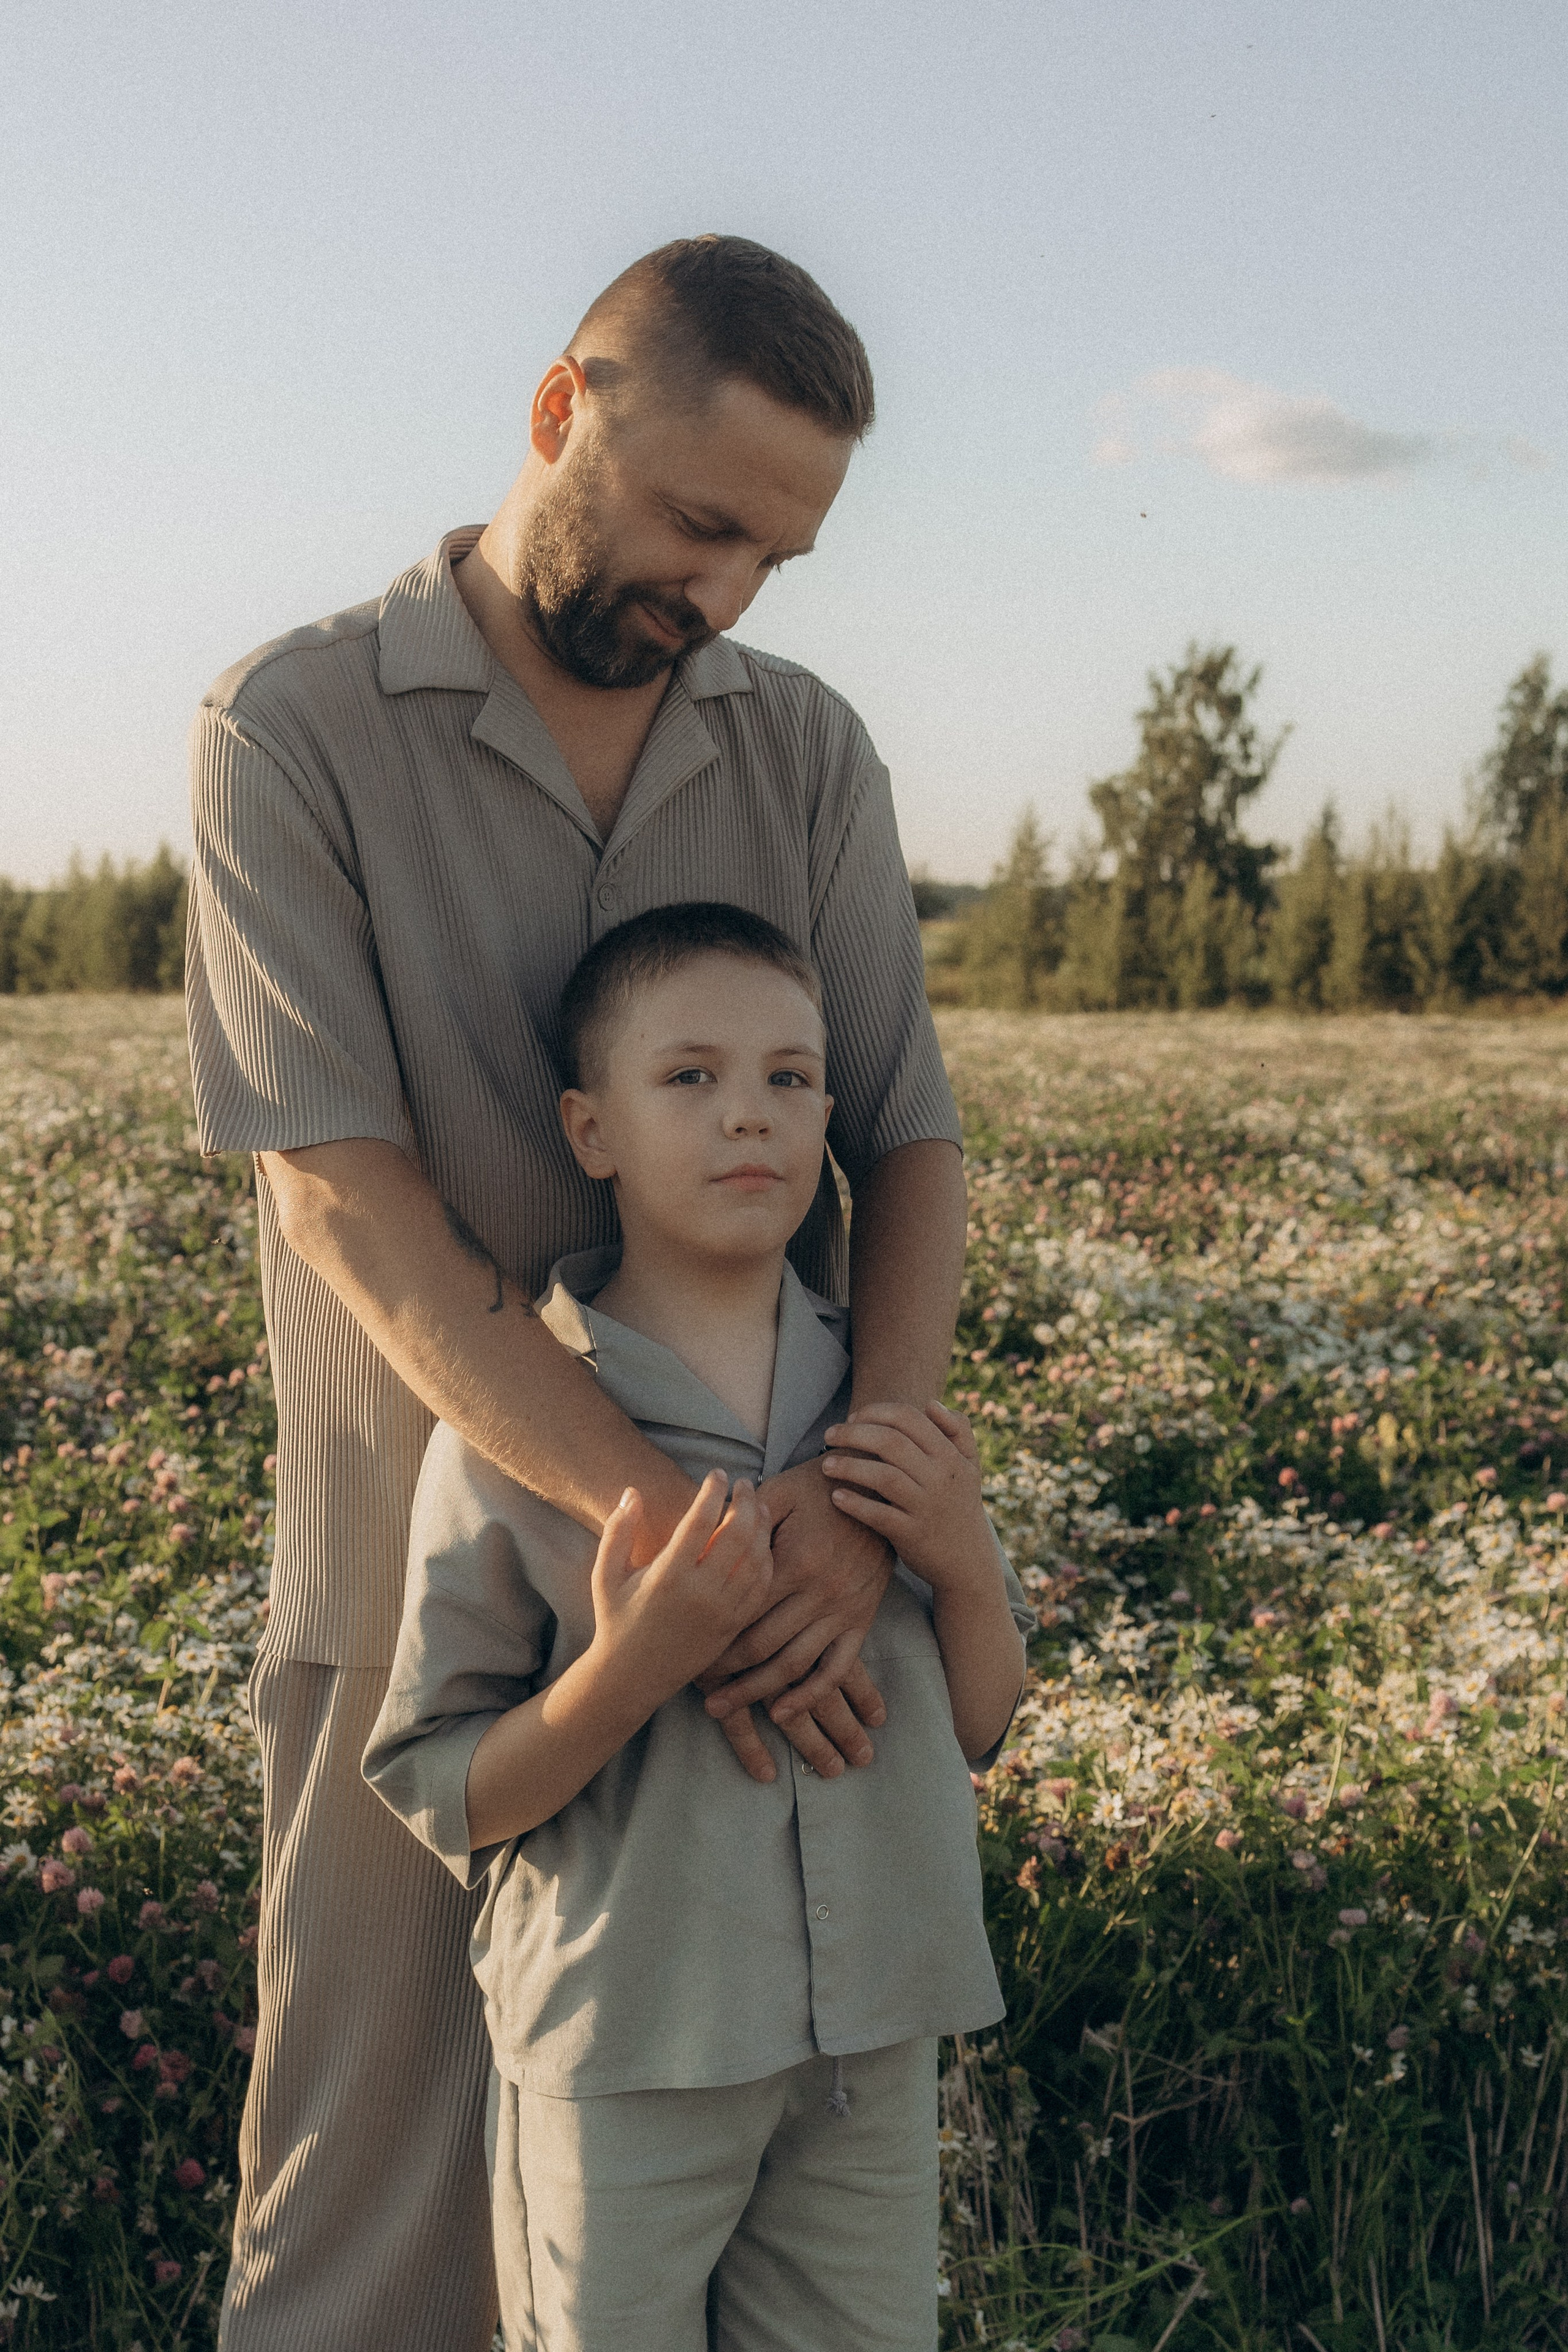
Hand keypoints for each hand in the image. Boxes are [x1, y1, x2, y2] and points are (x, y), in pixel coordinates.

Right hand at [591, 1474, 773, 1712]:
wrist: (632, 1677)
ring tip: (758, 1505)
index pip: (700, 1521)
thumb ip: (618, 1531)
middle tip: (744, 1484)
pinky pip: (761, 1587)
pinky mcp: (733, 1627)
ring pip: (756, 1559)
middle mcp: (700, 1593)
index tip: (716, 1473)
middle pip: (737, 1534)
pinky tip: (762, 1542)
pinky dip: (766, 1559)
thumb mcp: (605, 1575)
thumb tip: (632, 1491)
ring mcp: (721, 1612)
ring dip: (761, 1527)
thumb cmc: (615, 1621)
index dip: (712, 1491)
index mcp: (668, 1576)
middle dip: (745, 1502)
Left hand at [698, 1459, 890, 1781]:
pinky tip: (783, 1713)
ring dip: (758, 1691)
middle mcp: (819, 1594)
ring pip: (794, 1665)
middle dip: (726, 1672)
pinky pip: (837, 1668)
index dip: (712, 1634)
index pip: (743, 1610)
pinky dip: (810, 1695)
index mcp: (795, 1562)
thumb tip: (704, 1539)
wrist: (880, 1490)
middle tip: (695, 1690)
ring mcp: (842, 1611)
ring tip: (723, 1707)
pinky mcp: (861, 1621)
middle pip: (762, 1645)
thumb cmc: (819, 1487)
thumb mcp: (779, 1492)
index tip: (686, 1649)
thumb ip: (744, 1518)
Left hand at [821, 1401, 994, 1590]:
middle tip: (829, 1435)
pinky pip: (880, 1516)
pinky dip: (856, 1505)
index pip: (908, 1418)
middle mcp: (940, 1478)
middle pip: (891, 1442)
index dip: (875, 1411)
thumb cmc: (959, 1504)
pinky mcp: (913, 1535)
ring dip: (849, 1467)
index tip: (852, 1416)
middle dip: (853, 1433)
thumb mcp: (970, 1465)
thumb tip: (931, 1403)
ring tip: (825, 1465)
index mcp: (950, 1455)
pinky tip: (836, 1497)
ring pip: (884, 1477)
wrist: (969, 1560)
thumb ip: (958, 1429)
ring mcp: (926, 1507)